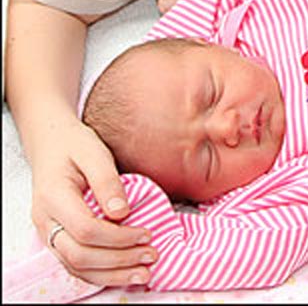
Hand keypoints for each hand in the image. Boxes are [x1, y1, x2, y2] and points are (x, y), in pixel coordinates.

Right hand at [30, 115, 157, 286]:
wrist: (51, 144)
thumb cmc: (74, 145)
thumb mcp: (93, 152)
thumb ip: (106, 180)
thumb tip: (122, 212)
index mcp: (53, 197)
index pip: (85, 230)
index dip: (118, 237)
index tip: (146, 233)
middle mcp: (46, 221)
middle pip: (80, 256)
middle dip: (119, 260)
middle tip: (151, 255)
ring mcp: (48, 233)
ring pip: (76, 267)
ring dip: (112, 274)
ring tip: (144, 272)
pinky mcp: (56, 239)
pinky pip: (76, 265)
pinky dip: (101, 274)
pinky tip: (124, 272)